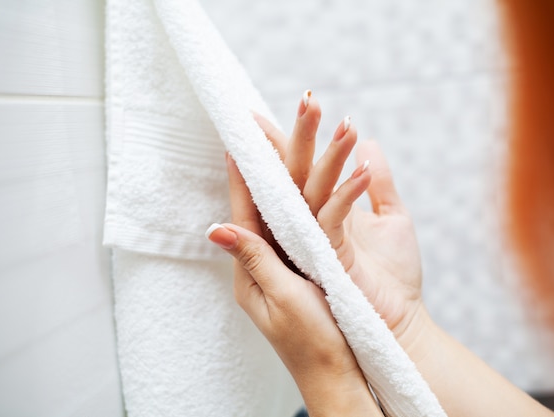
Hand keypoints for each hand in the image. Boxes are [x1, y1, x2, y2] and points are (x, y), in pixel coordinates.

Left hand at [207, 152, 381, 415]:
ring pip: (278, 213)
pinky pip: (296, 227)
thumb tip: (216, 228)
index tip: (237, 140)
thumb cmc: (312, 343)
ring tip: (282, 143)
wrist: (337, 374)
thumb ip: (255, 261)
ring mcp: (280, 266)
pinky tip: (302, 181)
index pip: (242, 214)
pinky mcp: (299, 270)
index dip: (240, 176)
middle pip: (259, 206)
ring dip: (281, 178)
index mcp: (251, 271)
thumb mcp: (283, 300)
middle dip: (261, 167)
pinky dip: (299, 201)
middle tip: (258, 129)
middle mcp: (262, 264)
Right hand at [255, 91, 426, 353]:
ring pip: (308, 188)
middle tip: (305, 98)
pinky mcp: (327, 255)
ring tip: (337, 118)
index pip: (298, 171)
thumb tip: (369, 144)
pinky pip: (331, 215)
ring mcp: (312, 240)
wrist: (399, 321)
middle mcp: (307, 225)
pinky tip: (362, 163)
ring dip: (324, 152)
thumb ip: (377, 183)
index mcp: (318, 215)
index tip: (288, 108)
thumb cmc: (392, 276)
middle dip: (298, 134)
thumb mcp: (391, 218)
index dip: (291, 140)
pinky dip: (347, 188)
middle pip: (295, 173)